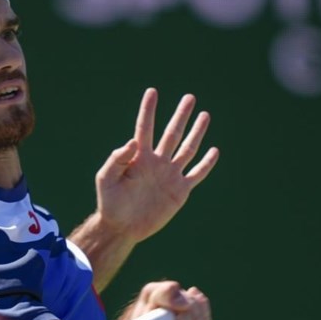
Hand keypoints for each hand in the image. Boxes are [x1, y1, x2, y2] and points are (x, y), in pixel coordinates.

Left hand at [95, 88, 218, 242]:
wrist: (122, 227)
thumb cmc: (110, 203)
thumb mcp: (106, 179)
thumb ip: (116, 159)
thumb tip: (132, 141)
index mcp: (139, 157)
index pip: (145, 128)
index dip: (148, 110)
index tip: (152, 92)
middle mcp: (157, 162)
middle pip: (172, 133)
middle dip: (181, 116)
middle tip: (189, 97)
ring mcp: (169, 175)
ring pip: (187, 149)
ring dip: (196, 133)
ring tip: (204, 115)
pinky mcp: (179, 191)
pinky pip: (196, 174)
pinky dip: (206, 163)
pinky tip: (214, 151)